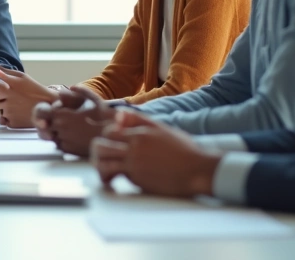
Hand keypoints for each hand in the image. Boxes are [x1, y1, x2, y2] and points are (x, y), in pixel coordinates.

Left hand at [0, 65, 57, 127]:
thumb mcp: (21, 77)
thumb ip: (4, 72)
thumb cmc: (34, 89)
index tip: (2, 87)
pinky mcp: (13, 123)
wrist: (48, 104)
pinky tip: (16, 113)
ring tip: (14, 105)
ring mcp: (10, 113)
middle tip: (10, 97)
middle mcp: (7, 102)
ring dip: (3, 108)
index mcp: (7, 89)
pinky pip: (3, 121)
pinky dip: (7, 118)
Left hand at [31, 85, 114, 156]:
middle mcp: (60, 128)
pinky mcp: (68, 151)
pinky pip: (60, 145)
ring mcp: (63, 140)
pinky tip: (76, 138)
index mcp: (62, 115)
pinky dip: (64, 142)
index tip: (59, 112)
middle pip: (48, 125)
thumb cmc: (104, 118)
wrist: (112, 138)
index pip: (44, 112)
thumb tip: (71, 87)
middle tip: (68, 121)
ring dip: (58, 133)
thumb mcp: (94, 100)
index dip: (51, 112)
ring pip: (53, 136)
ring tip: (73, 130)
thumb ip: (82, 91)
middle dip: (54, 123)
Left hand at [91, 109, 219, 197]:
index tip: (110, 144)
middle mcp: (134, 146)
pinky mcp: (138, 178)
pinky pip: (115, 175)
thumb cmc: (184, 150)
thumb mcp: (162, 129)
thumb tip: (119, 113)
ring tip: (104, 171)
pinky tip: (111, 181)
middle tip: (101, 158)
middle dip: (97, 152)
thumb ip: (140, 121)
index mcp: (140, 133)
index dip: (106, 137)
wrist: (198, 169)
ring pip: (102, 161)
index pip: (110, 131)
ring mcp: (135, 162)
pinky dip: (109, 177)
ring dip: (99, 166)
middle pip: (100, 145)